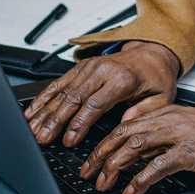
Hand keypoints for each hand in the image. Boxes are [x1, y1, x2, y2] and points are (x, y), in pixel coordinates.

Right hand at [23, 41, 180, 146]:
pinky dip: (43, 98)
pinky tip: (32, 111)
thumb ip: (145, 112)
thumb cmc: (155, 78)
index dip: (79, 123)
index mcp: (122, 79)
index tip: (69, 140)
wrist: (151, 53)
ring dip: (45, 112)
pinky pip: (57, 83)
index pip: (95, 103)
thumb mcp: (162, 97)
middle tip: (43, 139)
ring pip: (62, 91)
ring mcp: (88, 68)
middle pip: (73, 98)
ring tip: (32, 129)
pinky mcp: (80, 68)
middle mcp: (102, 70)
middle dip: (55, 121)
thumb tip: (126, 125)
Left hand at [79, 105, 194, 193]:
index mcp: (168, 112)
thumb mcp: (190, 131)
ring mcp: (180, 134)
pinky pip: (158, 166)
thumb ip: (165, 138)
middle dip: (100, 154)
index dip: (104, 142)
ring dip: (114, 167)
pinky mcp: (192, 151)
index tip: (90, 158)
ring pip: (135, 147)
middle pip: (123, 134)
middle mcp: (170, 119)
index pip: (126, 125)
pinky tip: (131, 191)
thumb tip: (139, 155)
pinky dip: (140, 179)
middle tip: (86, 172)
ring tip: (103, 183)